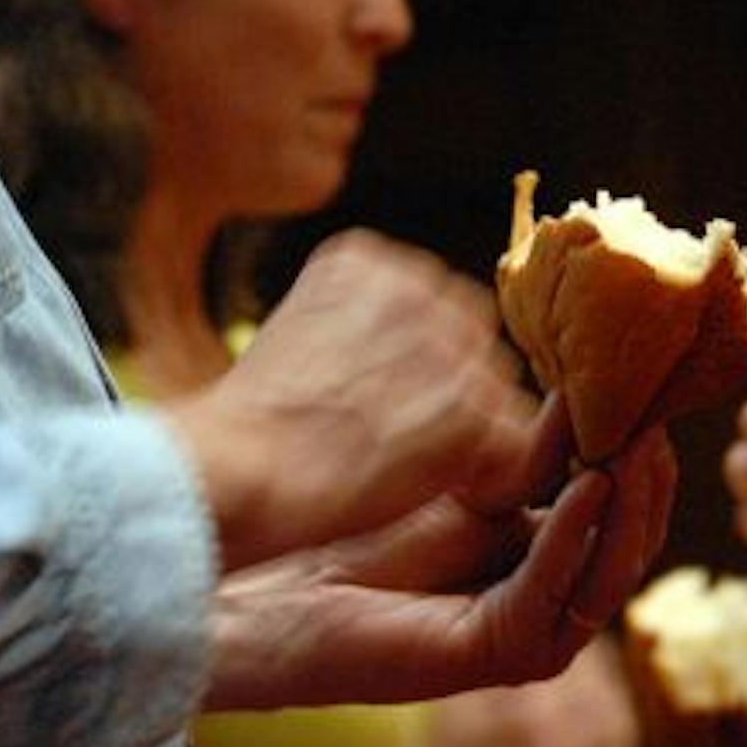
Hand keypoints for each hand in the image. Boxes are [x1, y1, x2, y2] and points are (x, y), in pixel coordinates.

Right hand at [167, 229, 565, 567]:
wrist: (232, 470)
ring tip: (398, 466)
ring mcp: (449, 342)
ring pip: (499, 393)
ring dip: (470, 436)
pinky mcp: (471, 404)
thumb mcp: (300, 343)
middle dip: (451, 394)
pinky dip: (489, 477)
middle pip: (476, 343)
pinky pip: (515, 444)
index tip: (368, 408)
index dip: (418, 371)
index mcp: (366, 258)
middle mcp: (416, 283)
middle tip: (390, 443)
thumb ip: (360, 335)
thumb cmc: (248, 431)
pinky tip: (435, 488)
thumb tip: (408, 365)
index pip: (436, 309)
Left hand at [205, 427, 675, 709]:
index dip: (639, 455)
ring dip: (627, 506)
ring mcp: (533, 635)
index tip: (645, 394)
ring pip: (610, 573)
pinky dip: (574, 537)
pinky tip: (586, 486)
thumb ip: (524, 449)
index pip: (624, 510)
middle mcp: (553, 603)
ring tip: (632, 445)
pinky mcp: (500, 654)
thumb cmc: (350, 532)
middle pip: (633, 542)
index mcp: (547, 558)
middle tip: (653, 417)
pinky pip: (554, 593)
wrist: (272, 593)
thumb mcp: (459, 475)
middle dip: (648, 478)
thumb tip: (579, 388)